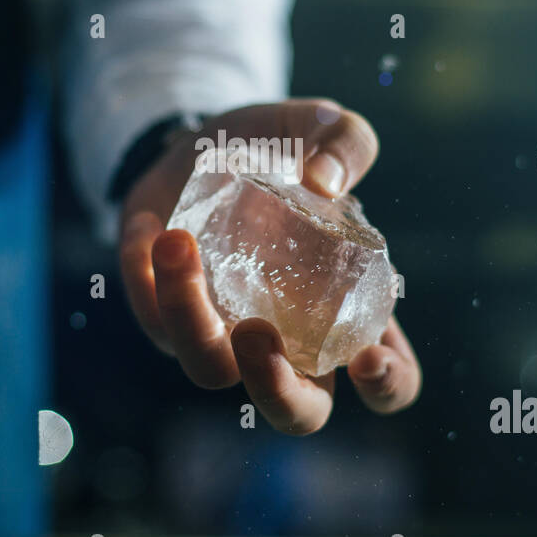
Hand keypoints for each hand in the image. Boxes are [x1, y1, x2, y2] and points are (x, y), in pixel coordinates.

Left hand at [119, 100, 421, 434]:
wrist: (201, 138)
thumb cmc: (280, 146)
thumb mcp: (322, 124)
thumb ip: (345, 141)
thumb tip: (323, 181)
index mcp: (345, 311)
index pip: (388, 378)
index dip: (387, 385)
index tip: (369, 358)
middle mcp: (288, 339)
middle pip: (296, 412)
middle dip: (278, 393)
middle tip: (259, 334)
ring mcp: (223, 333)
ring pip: (209, 370)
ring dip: (191, 321)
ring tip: (180, 245)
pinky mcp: (163, 312)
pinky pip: (152, 320)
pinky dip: (147, 284)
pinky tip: (151, 231)